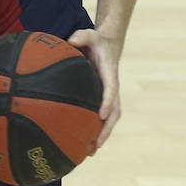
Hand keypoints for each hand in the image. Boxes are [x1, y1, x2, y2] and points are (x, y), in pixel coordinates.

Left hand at [66, 26, 121, 149]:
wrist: (106, 43)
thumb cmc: (95, 40)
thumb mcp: (89, 34)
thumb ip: (82, 36)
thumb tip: (71, 40)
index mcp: (109, 74)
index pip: (111, 90)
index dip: (107, 102)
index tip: (101, 114)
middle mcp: (111, 87)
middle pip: (114, 112)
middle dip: (106, 129)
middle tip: (96, 144)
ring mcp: (107, 94)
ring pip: (109, 119)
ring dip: (102, 135)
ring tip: (90, 152)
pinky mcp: (101, 98)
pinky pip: (99, 116)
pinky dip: (94, 129)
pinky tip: (82, 142)